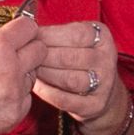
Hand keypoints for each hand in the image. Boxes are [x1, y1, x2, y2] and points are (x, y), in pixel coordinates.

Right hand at [0, 14, 43, 134]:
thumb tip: (10, 31)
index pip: (30, 27)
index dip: (23, 28)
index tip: (20, 32)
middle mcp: (10, 69)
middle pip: (40, 50)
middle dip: (28, 48)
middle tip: (13, 54)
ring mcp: (14, 94)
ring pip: (34, 75)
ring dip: (21, 74)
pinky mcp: (15, 113)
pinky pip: (27, 98)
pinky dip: (16, 95)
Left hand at [30, 20, 129, 134]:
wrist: (102, 90)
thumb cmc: (79, 58)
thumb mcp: (75, 39)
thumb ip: (56, 33)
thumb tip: (26, 30)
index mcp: (103, 38)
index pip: (77, 34)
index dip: (50, 35)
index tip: (32, 37)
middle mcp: (107, 60)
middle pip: (71, 58)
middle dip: (44, 56)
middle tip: (27, 56)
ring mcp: (104, 84)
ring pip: (70, 80)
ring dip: (46, 74)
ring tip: (30, 70)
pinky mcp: (95, 105)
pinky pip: (66, 100)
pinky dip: (47, 92)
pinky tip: (36, 86)